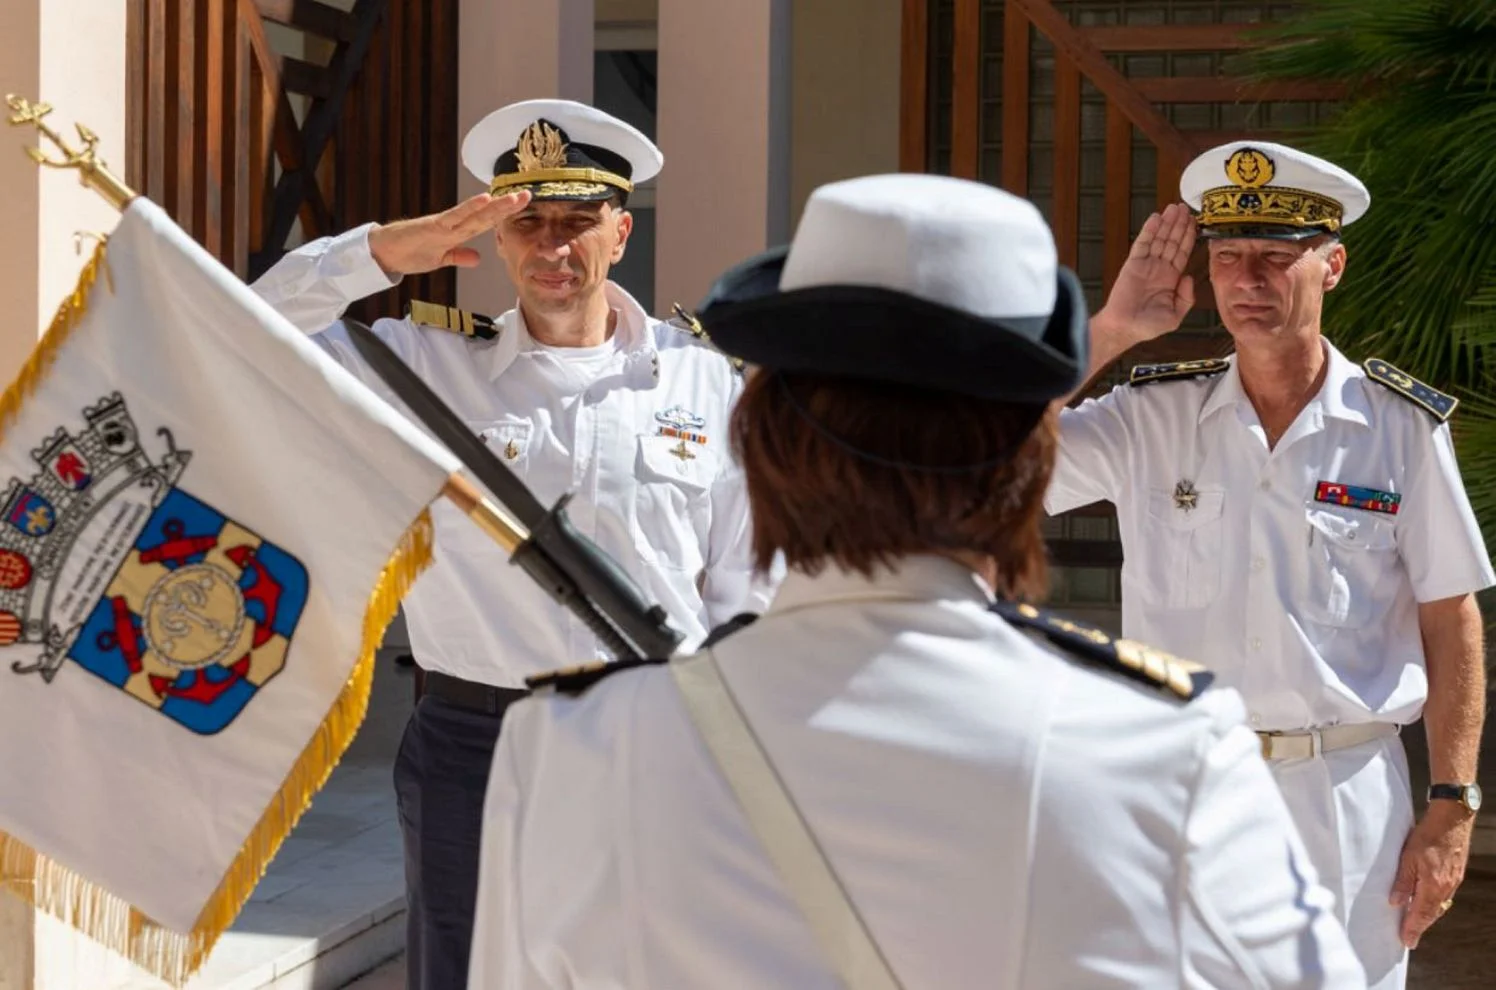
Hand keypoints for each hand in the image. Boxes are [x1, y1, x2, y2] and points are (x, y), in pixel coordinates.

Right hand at [367, 191, 531, 276]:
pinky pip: (455, 216)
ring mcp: (445, 225)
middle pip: (485, 215)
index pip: (485, 223)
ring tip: (515, 197)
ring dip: (495, 205)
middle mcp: (454, 226)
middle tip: (528, 194)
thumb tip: (477, 258)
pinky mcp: (433, 226)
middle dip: (506, 206)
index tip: (521, 206)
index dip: (503, 215)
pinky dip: (470, 208)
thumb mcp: (439, 260)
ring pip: (475, 214)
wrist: (384, 253)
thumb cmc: (409, 253)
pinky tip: (485, 199)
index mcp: (457, 234)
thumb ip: (458, 256)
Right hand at [1095, 202, 1196, 342]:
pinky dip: (1149, 231)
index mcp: (1171, 278)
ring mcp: (1146, 265)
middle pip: (1172, 241)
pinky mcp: (1132, 264)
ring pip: (1159, 239)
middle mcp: (1159, 268)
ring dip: (1166, 223)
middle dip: (1178, 224)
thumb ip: (1186, 298)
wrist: (1124, 328)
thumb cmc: (1148, 326)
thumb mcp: (1175, 316)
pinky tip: (1155, 219)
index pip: (1182, 252)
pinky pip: (1142, 244)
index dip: (1189, 236)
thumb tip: (1188, 277)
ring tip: (1174, 208)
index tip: (1194, 221)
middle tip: (1184, 208)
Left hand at [1389, 802, 1473, 948]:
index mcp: (1433, 885)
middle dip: (1420, 926)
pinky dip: (1435, 904)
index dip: (1412, 928)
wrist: (1452, 820)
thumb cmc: (1428, 836)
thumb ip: (1402, 882)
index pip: (1420, 914)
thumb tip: (1395, 903)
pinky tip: (1429, 903)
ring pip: (1439, 905)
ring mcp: (1453, 881)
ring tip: (1417, 924)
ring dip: (1428, 916)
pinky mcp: (1456, 874)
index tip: (1406, 941)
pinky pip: (1444, 896)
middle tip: (1410, 938)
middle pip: (1432, 913)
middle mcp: (1445, 887)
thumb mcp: (1408, 857)